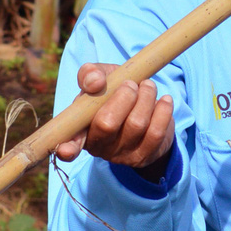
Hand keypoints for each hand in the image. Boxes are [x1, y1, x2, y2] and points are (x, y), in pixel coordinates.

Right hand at [55, 62, 175, 173]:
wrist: (144, 111)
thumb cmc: (113, 93)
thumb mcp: (100, 79)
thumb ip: (89, 74)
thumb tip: (94, 82)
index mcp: (80, 129)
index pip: (68, 144)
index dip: (67, 147)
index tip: (65, 150)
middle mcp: (98, 147)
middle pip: (107, 123)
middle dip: (124, 96)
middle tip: (131, 84)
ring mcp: (121, 155)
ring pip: (136, 124)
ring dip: (146, 97)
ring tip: (148, 86)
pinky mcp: (144, 156)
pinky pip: (157, 132)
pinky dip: (163, 110)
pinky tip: (164, 101)